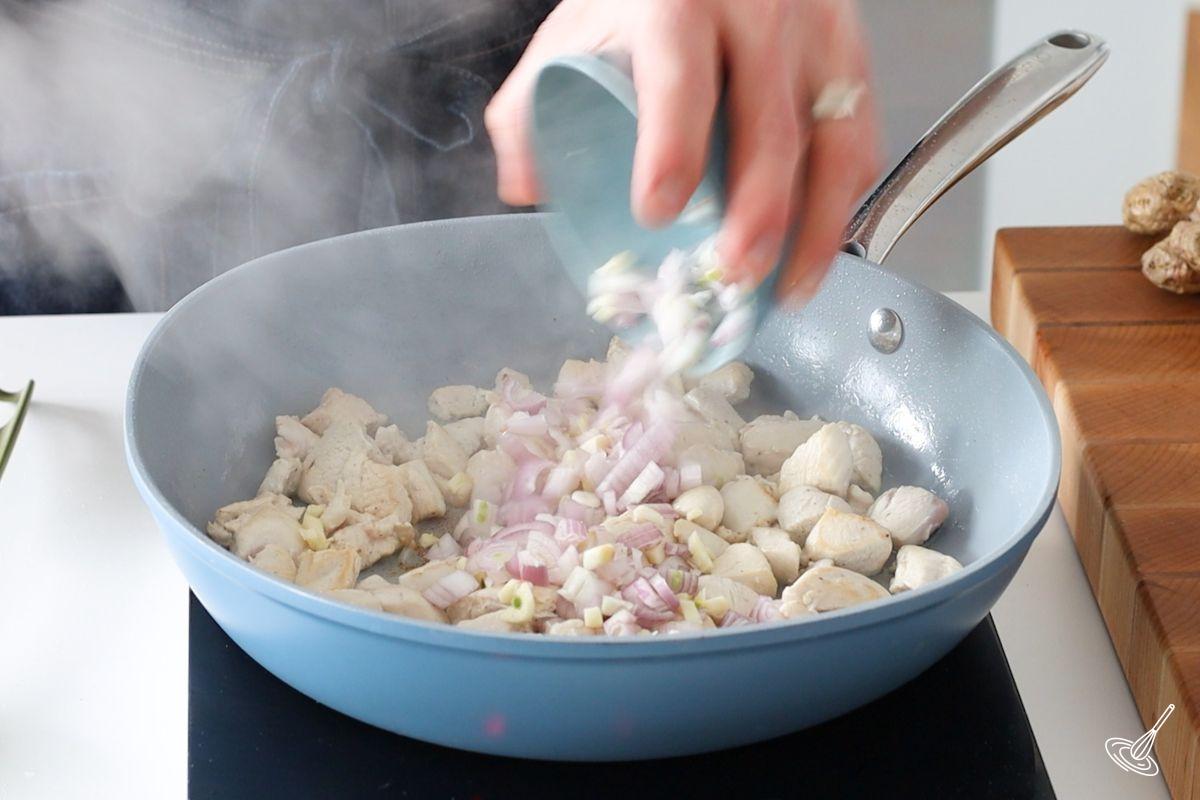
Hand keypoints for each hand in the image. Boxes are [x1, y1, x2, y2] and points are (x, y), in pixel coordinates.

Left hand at [485, 0, 882, 302]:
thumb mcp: (578, 31)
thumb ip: (533, 104)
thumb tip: (528, 186)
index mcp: (677, 3)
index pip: (680, 82)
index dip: (672, 150)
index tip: (656, 212)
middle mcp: (758, 14)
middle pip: (769, 126)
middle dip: (757, 213)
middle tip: (734, 272)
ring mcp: (816, 37)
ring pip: (833, 143)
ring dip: (815, 227)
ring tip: (788, 286)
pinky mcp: (851, 60)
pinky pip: (859, 141)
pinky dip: (843, 201)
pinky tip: (818, 244)